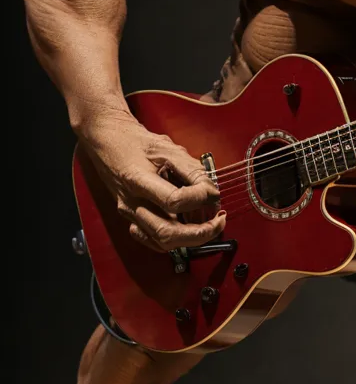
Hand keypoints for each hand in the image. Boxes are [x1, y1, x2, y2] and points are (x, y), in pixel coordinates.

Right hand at [81, 114, 224, 250]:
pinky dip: (175, 240)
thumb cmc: (135, 142)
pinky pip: (153, 241)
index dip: (199, 198)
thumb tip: (212, 192)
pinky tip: (188, 230)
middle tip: (219, 222)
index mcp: (138, 180)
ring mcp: (130, 214)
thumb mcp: (167, 148)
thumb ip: (192, 171)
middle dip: (201, 233)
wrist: (107, 141)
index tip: (212, 192)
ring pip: (162, 242)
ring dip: (191, 239)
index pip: (174, 201)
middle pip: (168, 233)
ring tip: (208, 225)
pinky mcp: (132, 219)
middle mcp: (132, 202)